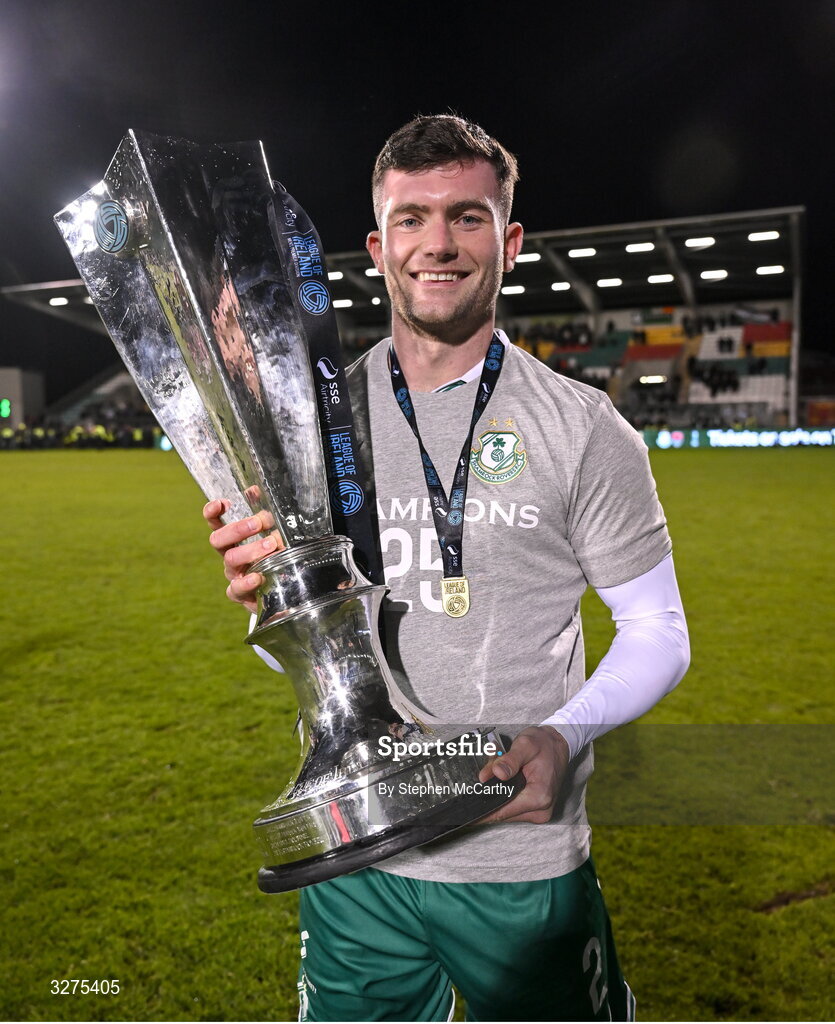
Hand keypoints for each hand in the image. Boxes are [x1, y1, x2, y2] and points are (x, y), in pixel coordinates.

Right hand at [203, 499, 280, 613]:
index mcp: (233, 540)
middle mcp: (229, 556)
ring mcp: (233, 575)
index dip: (212, 513)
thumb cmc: (274, 558)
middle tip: (259, 523)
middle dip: (237, 529)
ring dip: (251, 549)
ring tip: (272, 544)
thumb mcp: (272, 534)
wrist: (283, 591)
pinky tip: (258, 576)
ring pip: (230, 560)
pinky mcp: (241, 595)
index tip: (222, 503)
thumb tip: (255, 489)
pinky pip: (235, 589)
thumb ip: (263, 512)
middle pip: (218, 540)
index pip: (215, 523)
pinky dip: (246, 581)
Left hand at [476, 726, 569, 823]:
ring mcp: (538, 812)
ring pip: (506, 808)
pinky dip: (506, 793)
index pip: (503, 811)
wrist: (559, 745)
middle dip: (491, 792)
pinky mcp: (535, 810)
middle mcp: (540, 810)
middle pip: (502, 809)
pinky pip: (513, 806)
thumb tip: (493, 774)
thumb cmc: (544, 744)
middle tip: (489, 769)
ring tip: (500, 768)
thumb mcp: (525, 745)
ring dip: (498, 792)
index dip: (483, 810)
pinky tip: (506, 777)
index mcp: (539, 796)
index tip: (467, 810)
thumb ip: (509, 760)